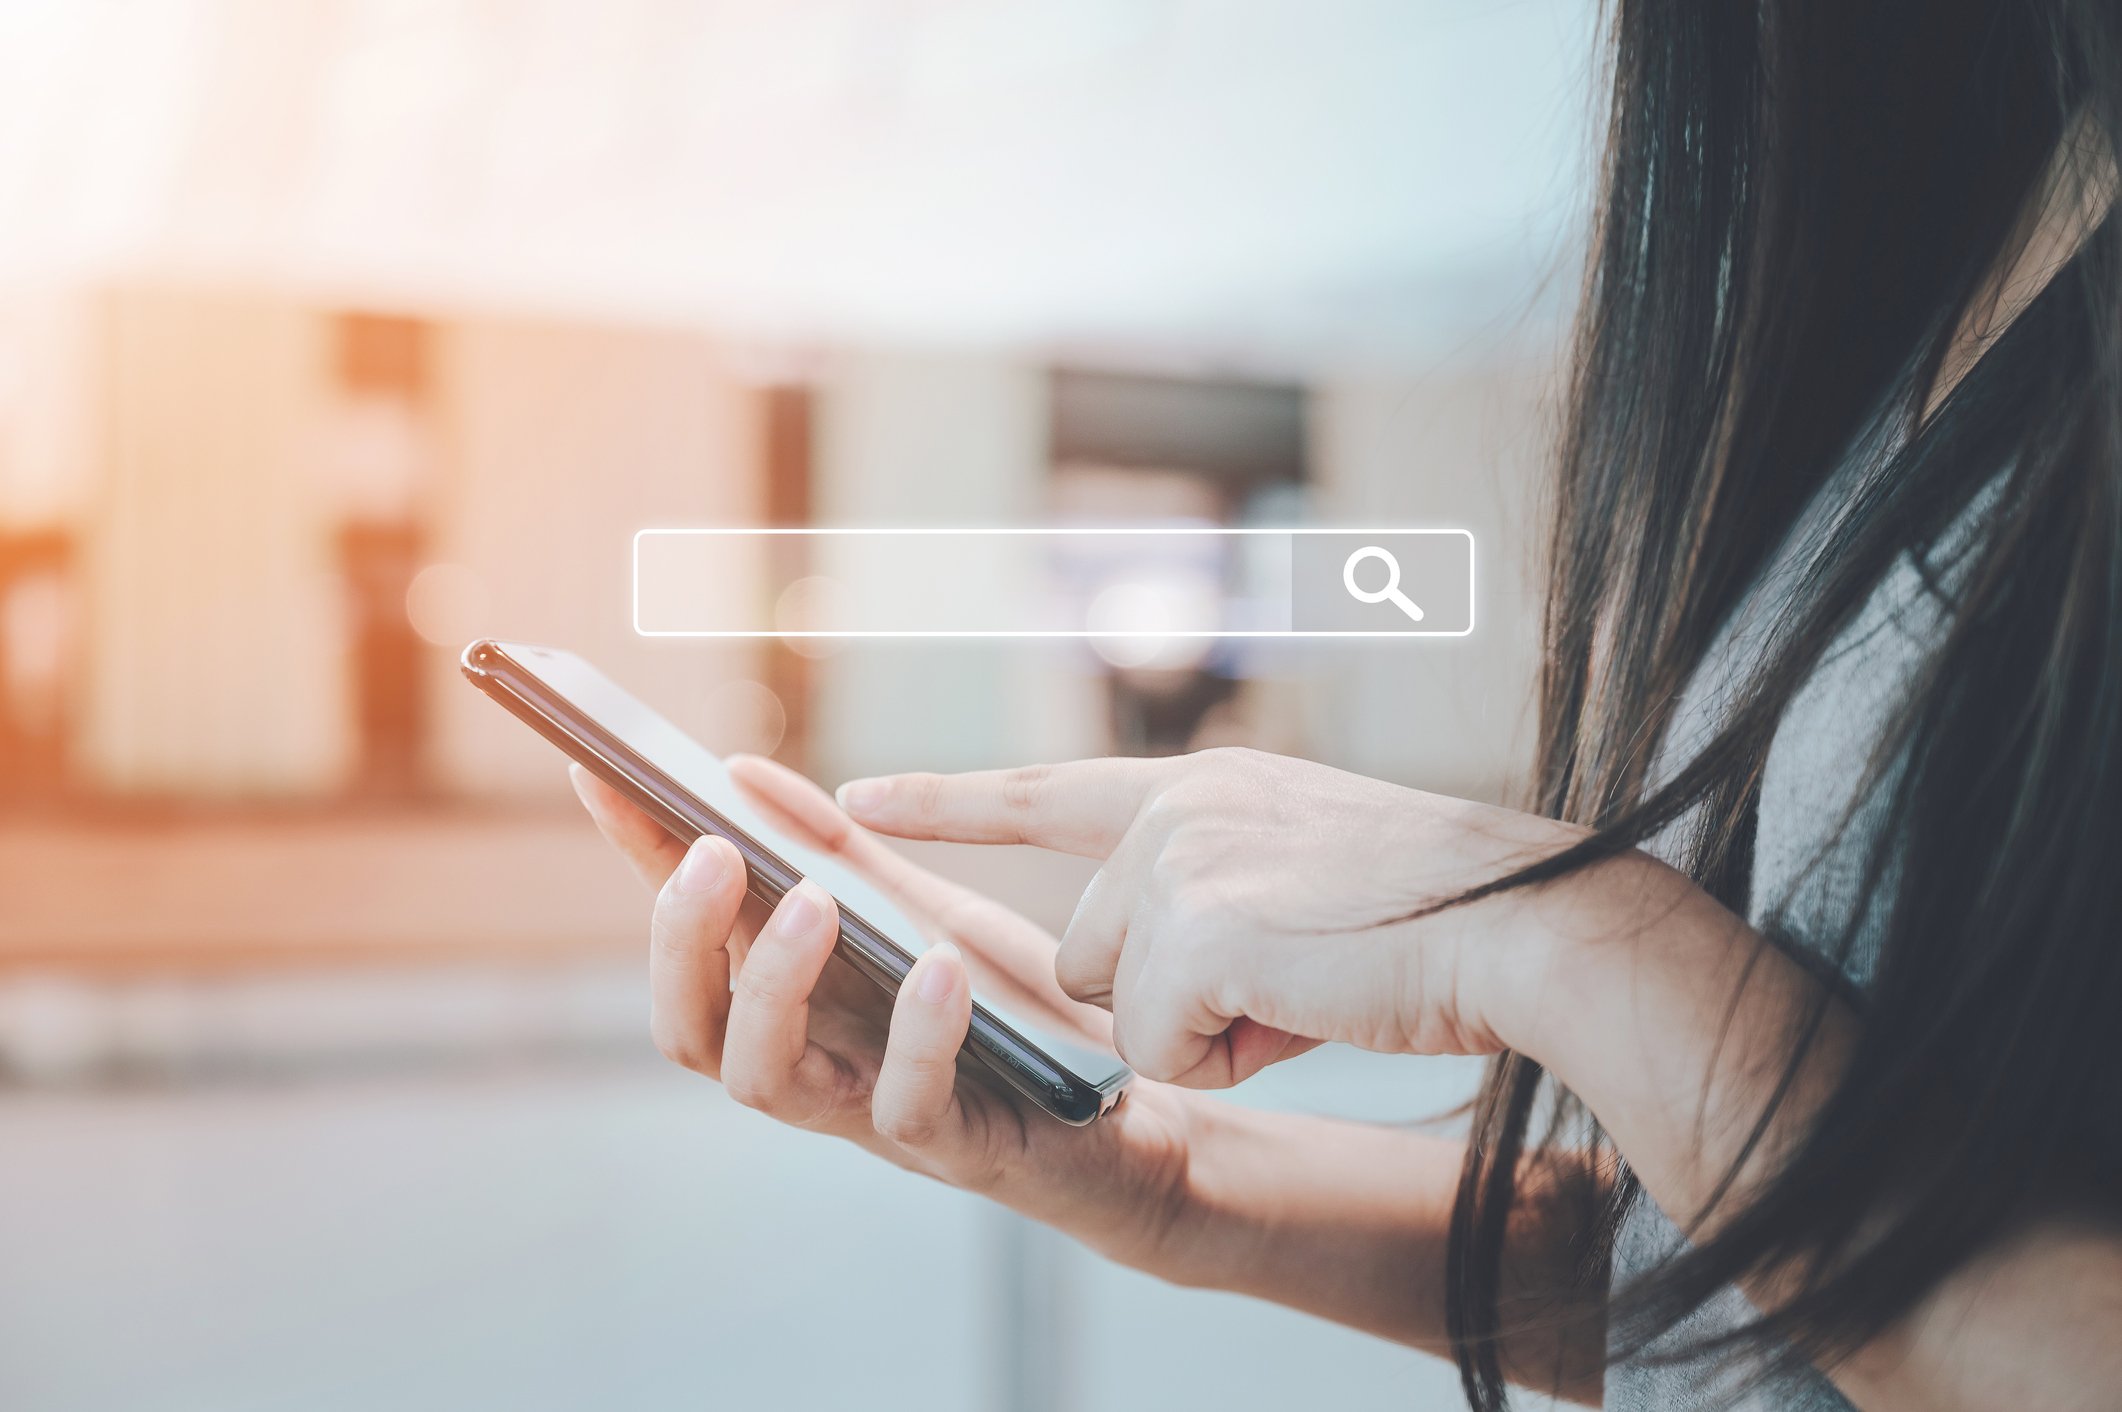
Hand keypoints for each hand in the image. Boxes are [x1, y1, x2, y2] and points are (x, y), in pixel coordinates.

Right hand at [569, 755, 1209, 1274]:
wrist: (1132, 1117)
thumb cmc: (1011, 1018)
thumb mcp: (923, 915)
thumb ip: (838, 857)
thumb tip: (737, 772)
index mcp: (794, 1005)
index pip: (687, 935)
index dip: (637, 861)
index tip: (601, 772)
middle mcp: (812, 1066)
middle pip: (689, 1026)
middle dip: (680, 938)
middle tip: (711, 851)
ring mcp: (872, 1114)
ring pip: (765, 1079)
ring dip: (772, 986)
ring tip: (810, 901)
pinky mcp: (958, 1148)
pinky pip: (910, 1105)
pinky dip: (916, 1034)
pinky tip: (938, 964)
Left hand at [836, 746, 1614, 1088]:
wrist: (1531, 923)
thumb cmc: (1441, 919)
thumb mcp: (1303, 877)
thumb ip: (1211, 896)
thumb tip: (1146, 976)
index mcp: (1203, 788)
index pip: (1046, 791)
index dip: (944, 800)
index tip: (846, 793)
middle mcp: (1175, 807)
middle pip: (1091, 955)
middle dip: (1175, 999)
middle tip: (1293, 976)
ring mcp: (1178, 860)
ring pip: (1123, 1006)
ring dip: (1209, 1029)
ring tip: (1311, 984)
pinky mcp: (1194, 925)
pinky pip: (1163, 1048)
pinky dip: (1236, 1056)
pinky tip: (1310, 1007)